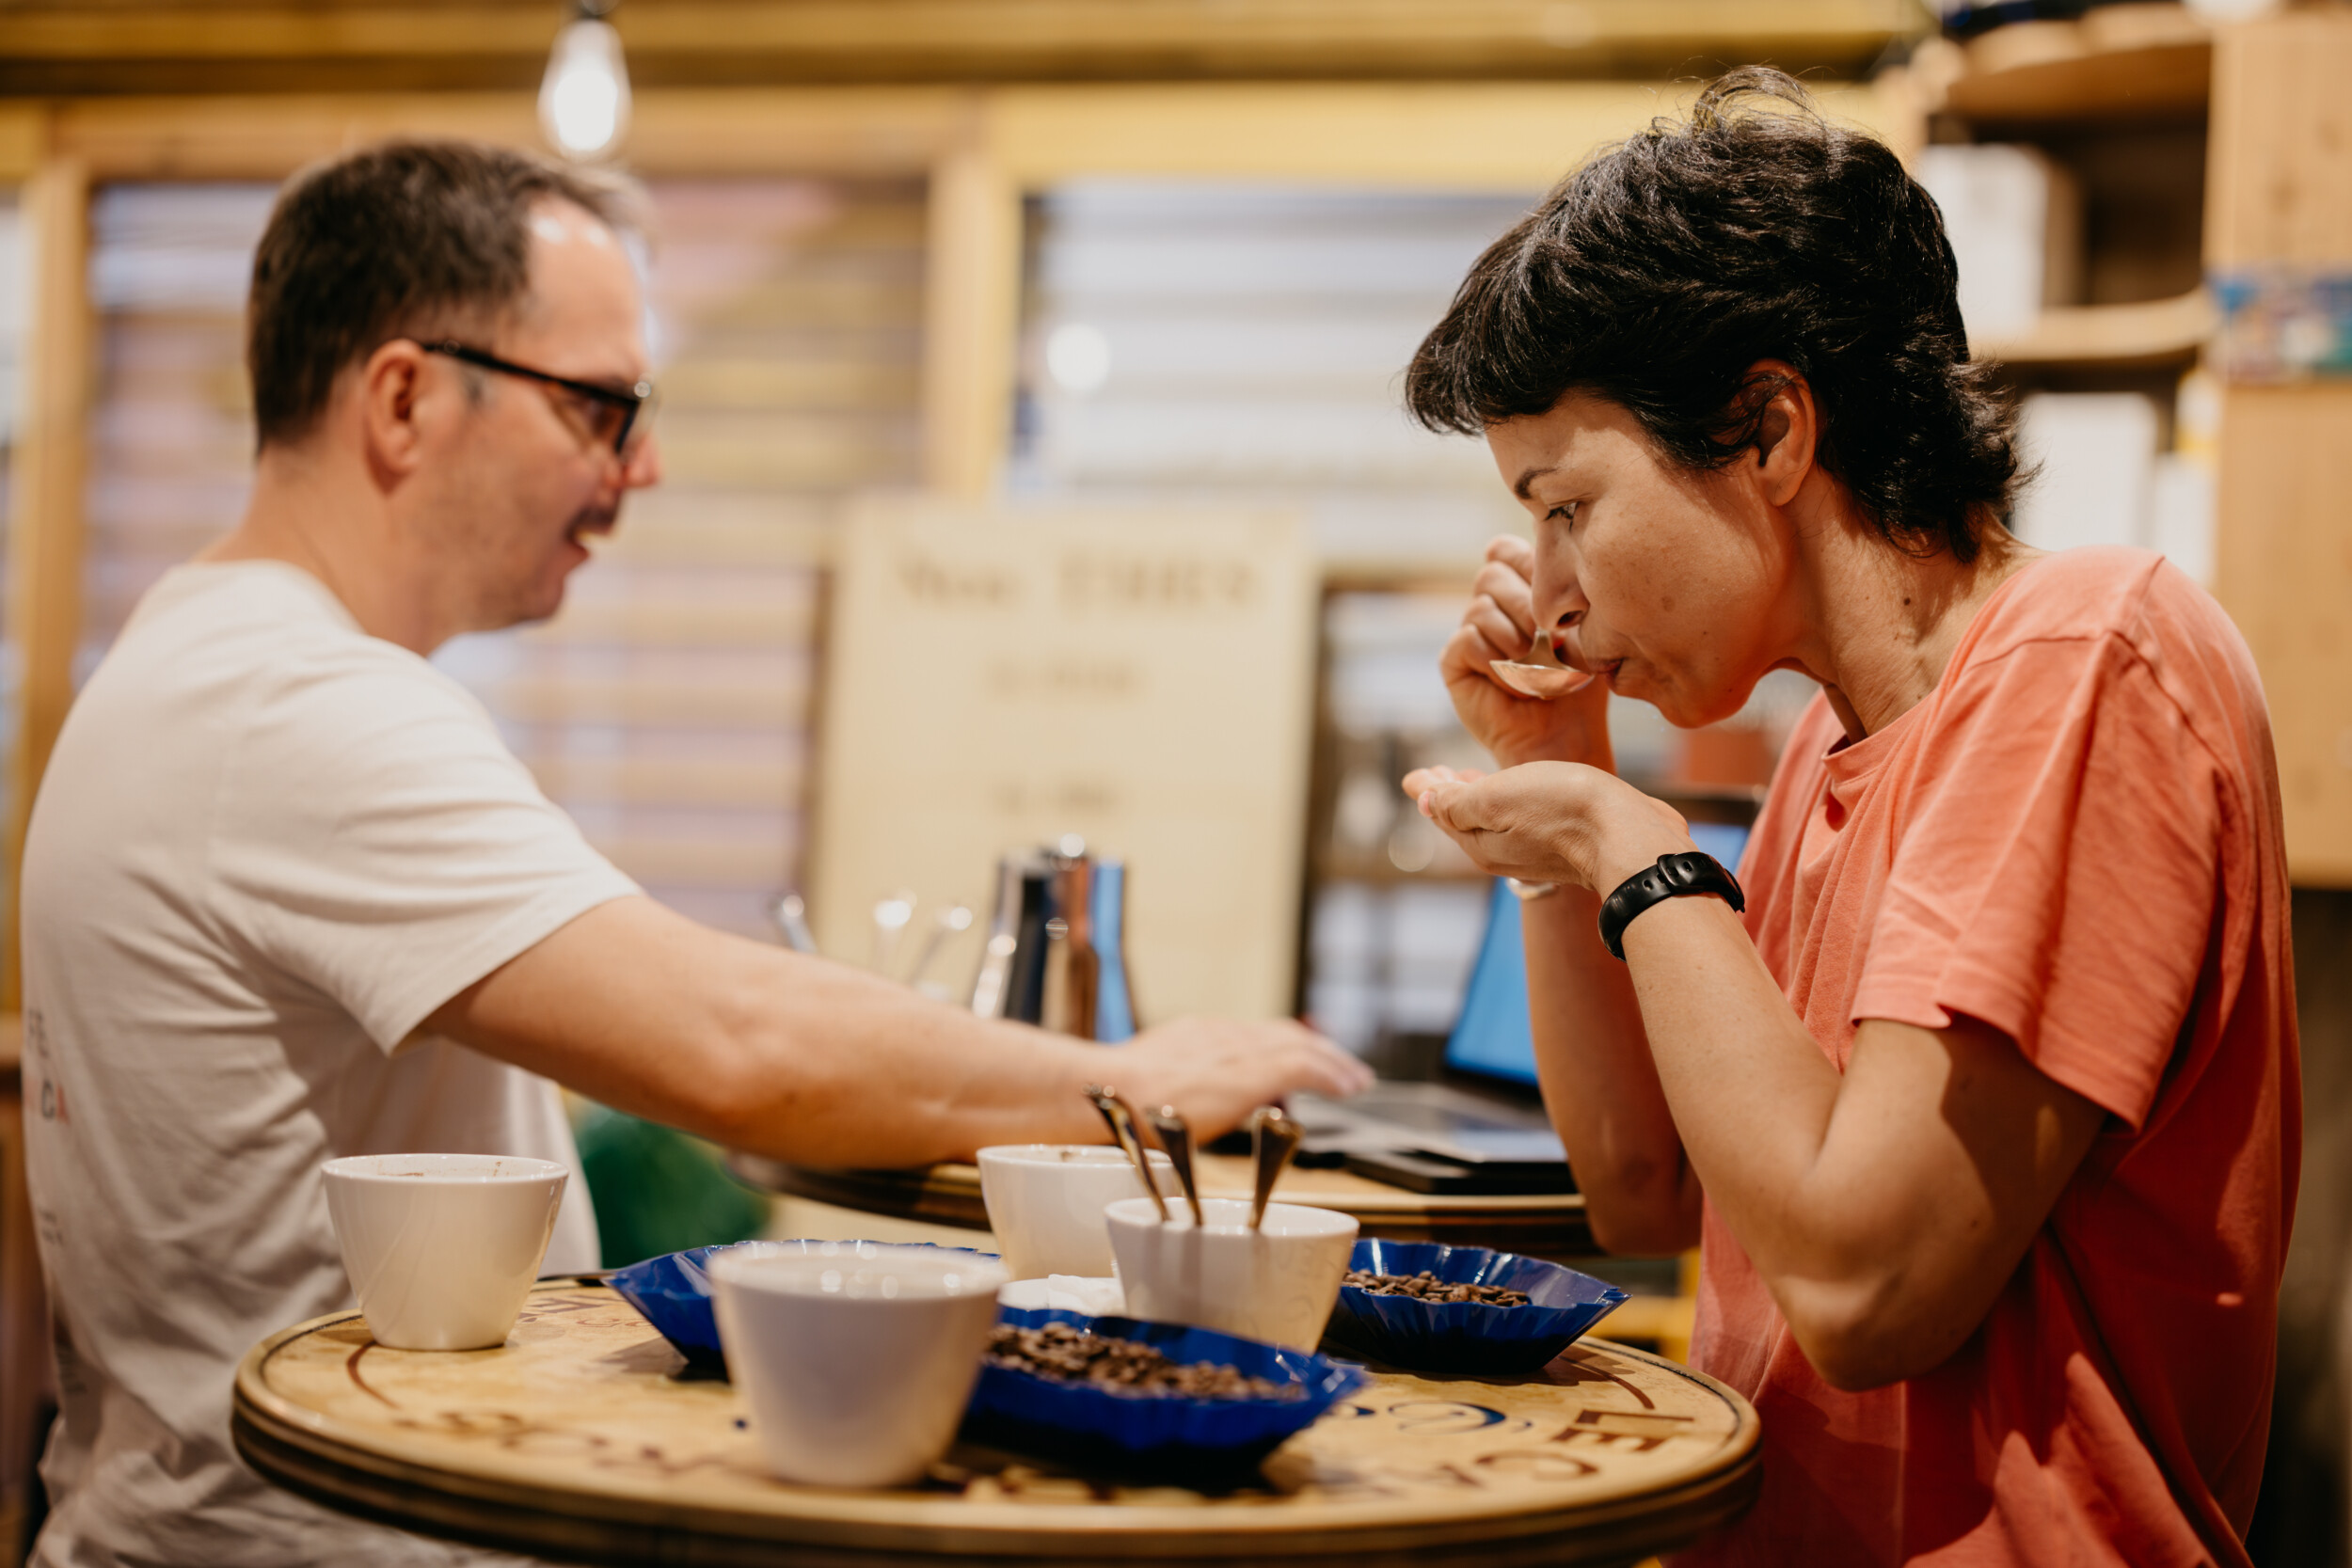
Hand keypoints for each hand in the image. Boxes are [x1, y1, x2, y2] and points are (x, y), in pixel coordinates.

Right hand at [1112, 1018, 1372, 1139]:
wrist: (1114, 1090)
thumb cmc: (1121, 1098)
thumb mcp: (1153, 1079)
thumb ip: (1179, 1085)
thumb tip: (1193, 1107)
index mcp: (1199, 1035)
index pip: (1256, 1035)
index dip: (1288, 1045)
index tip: (1307, 1055)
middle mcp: (1224, 1035)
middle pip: (1285, 1034)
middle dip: (1319, 1049)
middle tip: (1346, 1068)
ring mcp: (1238, 1051)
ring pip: (1300, 1045)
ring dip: (1333, 1061)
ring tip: (1356, 1078)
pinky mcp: (1251, 1072)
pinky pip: (1303, 1065)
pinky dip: (1330, 1073)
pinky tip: (1348, 1086)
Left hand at [1410, 761, 1691, 893]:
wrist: (1631, 837)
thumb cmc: (1563, 810)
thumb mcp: (1497, 799)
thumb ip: (1458, 803)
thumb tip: (1426, 802)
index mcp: (1481, 844)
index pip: (1444, 815)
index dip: (1429, 791)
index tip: (1414, 775)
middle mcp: (1506, 853)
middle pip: (1468, 819)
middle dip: (1451, 794)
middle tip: (1436, 774)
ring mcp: (1538, 851)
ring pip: (1496, 820)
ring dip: (1479, 796)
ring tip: (1468, 777)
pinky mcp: (1568, 843)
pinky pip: (1526, 820)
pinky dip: (1511, 801)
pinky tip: (1521, 791)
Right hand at [1443, 536, 1614, 769]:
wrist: (1564, 737)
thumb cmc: (1578, 686)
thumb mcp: (1582, 629)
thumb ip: (1561, 589)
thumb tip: (1551, 560)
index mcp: (1517, 592)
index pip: (1502, 550)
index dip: (1525, 563)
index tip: (1553, 596)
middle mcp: (1489, 609)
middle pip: (1489, 574)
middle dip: (1524, 604)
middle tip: (1547, 639)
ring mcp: (1468, 635)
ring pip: (1480, 607)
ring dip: (1516, 639)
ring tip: (1534, 668)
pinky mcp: (1453, 662)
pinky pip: (1467, 640)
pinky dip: (1497, 663)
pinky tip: (1515, 685)